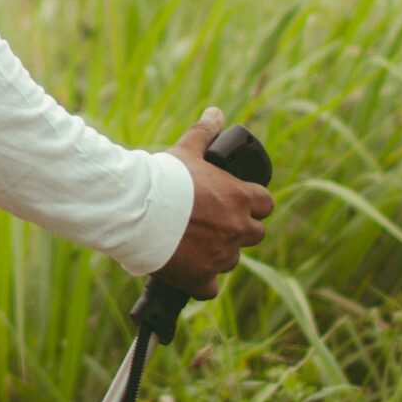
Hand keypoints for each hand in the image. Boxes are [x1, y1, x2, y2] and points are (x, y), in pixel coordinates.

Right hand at [157, 107, 273, 298]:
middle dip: (239, 230)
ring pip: (231, 260)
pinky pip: (209, 288)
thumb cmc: (163, 178)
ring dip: (218, 254)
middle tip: (215, 224)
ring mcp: (221, 256)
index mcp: (241, 198)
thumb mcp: (187, 150)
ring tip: (194, 244)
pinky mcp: (200, 277)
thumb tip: (216, 113)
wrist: (136, 210)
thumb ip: (205, 133)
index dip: (253, 205)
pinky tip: (188, 272)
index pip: (266, 205)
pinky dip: (200, 282)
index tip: (238, 204)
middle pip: (254, 234)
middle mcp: (238, 229)